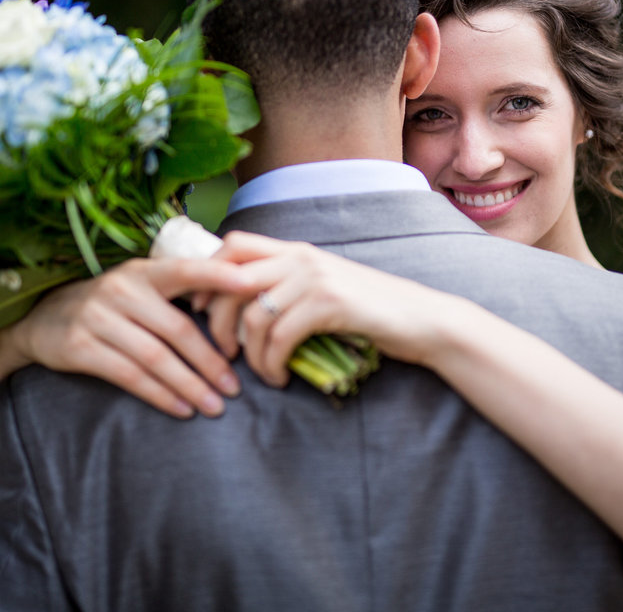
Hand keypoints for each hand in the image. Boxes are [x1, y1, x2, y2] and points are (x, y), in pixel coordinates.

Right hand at [0, 257, 250, 417]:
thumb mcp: (137, 285)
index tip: (251, 286)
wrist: (41, 319)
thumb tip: (235, 304)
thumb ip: (176, 292)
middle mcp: (121, 291)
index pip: (186, 270)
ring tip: (214, 406)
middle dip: (210, 362)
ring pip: (155, 357)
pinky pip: (129, 376)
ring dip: (189, 385)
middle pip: (177, 330)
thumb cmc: (109, 304)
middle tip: (235, 387)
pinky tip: (181, 409)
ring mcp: (98, 318)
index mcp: (143, 272)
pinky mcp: (80, 347)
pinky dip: (159, 395)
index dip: (219, 275)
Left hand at [201, 232, 459, 386]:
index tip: (201, 307)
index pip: (234, 244)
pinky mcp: (329, 303)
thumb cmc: (372, 312)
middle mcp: (301, 257)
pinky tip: (281, 378)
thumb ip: (290, 288)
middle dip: (217, 319)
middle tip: (224, 351)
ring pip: (254, 315)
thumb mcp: (325, 289)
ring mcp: (315, 277)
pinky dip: (273, 364)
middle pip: (231, 279)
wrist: (421, 320)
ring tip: (263, 374)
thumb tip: (244, 310)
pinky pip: (280, 337)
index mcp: (296, 250)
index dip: (207, 273)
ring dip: (250, 354)